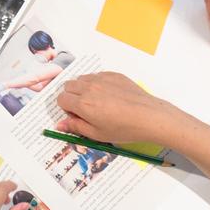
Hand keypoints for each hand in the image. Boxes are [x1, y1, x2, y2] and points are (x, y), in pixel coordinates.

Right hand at [54, 72, 176, 145]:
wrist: (150, 117)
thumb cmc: (124, 129)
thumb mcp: (98, 134)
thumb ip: (76, 127)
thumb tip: (59, 124)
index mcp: (82, 104)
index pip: (61, 99)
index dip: (67, 109)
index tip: (78, 116)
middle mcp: (89, 88)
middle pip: (68, 86)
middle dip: (72, 97)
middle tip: (86, 109)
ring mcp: (102, 79)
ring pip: (81, 79)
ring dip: (83, 88)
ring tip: (98, 102)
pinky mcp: (114, 75)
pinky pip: (97, 75)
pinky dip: (98, 83)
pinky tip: (110, 96)